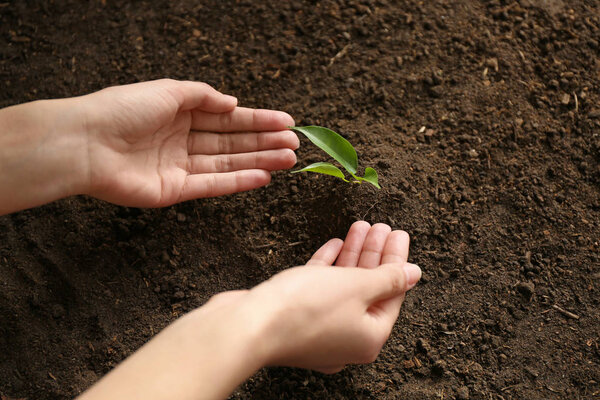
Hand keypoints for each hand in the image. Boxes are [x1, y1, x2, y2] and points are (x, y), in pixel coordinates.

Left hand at [82, 79, 297, 206]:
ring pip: (228, 163)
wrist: (86, 143)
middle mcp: (182, 140)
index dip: (258, 120)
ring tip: (288, 160)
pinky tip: (263, 178)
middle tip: (295, 145)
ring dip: (259, 161)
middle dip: (264, 142)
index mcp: (180, 114)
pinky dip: (238, 182)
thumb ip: (203, 96)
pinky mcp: (174, 190)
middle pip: (232, 142)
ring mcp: (180, 167)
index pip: (228, 118)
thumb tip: (232, 103)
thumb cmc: (121, 109)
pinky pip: (213, 185)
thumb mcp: (168, 90)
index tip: (286, 123)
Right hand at [247, 221, 419, 372]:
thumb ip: (388, 278)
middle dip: (374, 254)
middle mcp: (347, 338)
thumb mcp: (357, 287)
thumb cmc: (304, 310)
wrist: (248, 325)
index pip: (393, 293)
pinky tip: (335, 244)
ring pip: (344, 287)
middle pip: (369, 289)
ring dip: (353, 255)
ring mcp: (320, 329)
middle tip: (380, 227)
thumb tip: (414, 274)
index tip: (398, 234)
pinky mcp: (296, 318)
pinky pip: (320, 289)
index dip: (396, 260)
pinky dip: (329, 266)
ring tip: (360, 227)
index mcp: (369, 338)